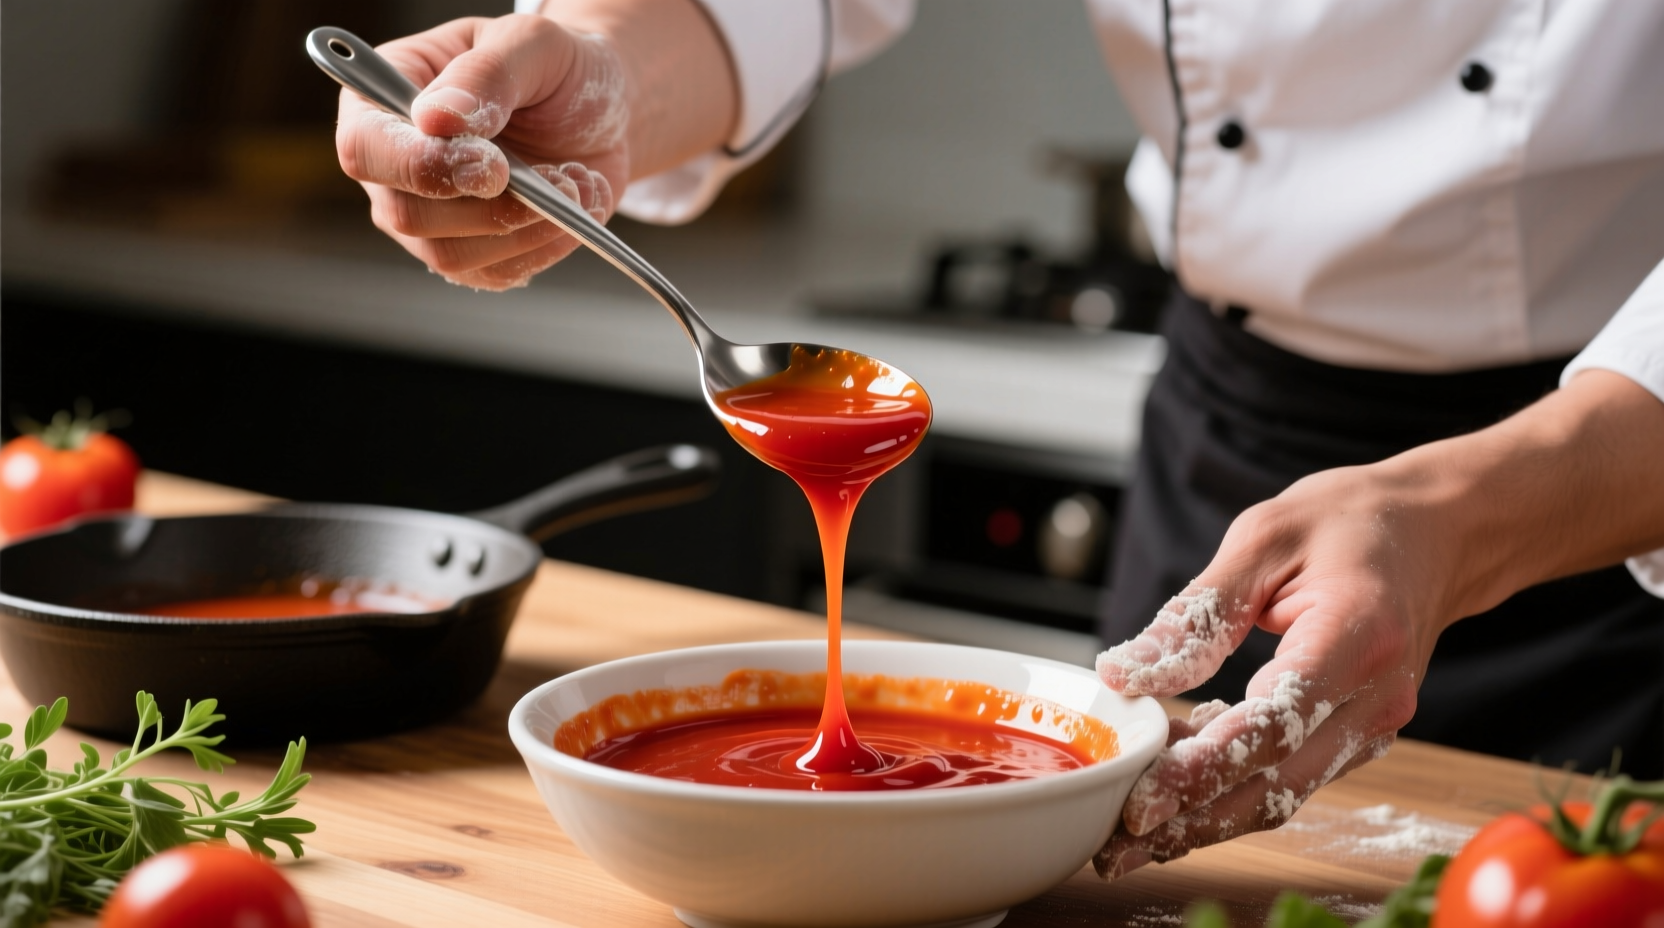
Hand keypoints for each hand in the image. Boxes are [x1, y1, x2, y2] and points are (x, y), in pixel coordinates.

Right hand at [336, 15, 626, 289]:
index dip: (422, 166)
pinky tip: (578, 204)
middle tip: (560, 179)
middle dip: (490, 207)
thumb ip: (485, 76)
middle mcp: (392, 167)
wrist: (599, 110)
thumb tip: (435, 119)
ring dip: (527, 228)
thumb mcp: (530, 45)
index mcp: (381, 99)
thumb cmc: (552, 68)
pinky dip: (547, 245)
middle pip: (406, 215)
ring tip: (577, 183)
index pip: (366, 149)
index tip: (493, 166)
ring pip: (451, 255)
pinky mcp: (471, 253)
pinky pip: (496, 273)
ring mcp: (426, 218)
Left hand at [1093, 465, 1430, 878]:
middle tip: (1115, 847)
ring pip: (1283, 795)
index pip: (1273, 725)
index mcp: (1356, 639)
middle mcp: (1376, 699)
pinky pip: (1290, 776)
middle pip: (1277, 785)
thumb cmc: (1349, 521)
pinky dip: (1233, 791)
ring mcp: (1374, 726)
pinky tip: (1175, 786)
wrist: (1436, 529)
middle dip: (1193, 822)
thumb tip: (1128, 674)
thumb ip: (1197, 614)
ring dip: (1207, 820)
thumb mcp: (1261, 540)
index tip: (1143, 799)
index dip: (1205, 770)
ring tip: (1130, 834)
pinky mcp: (1359, 735)